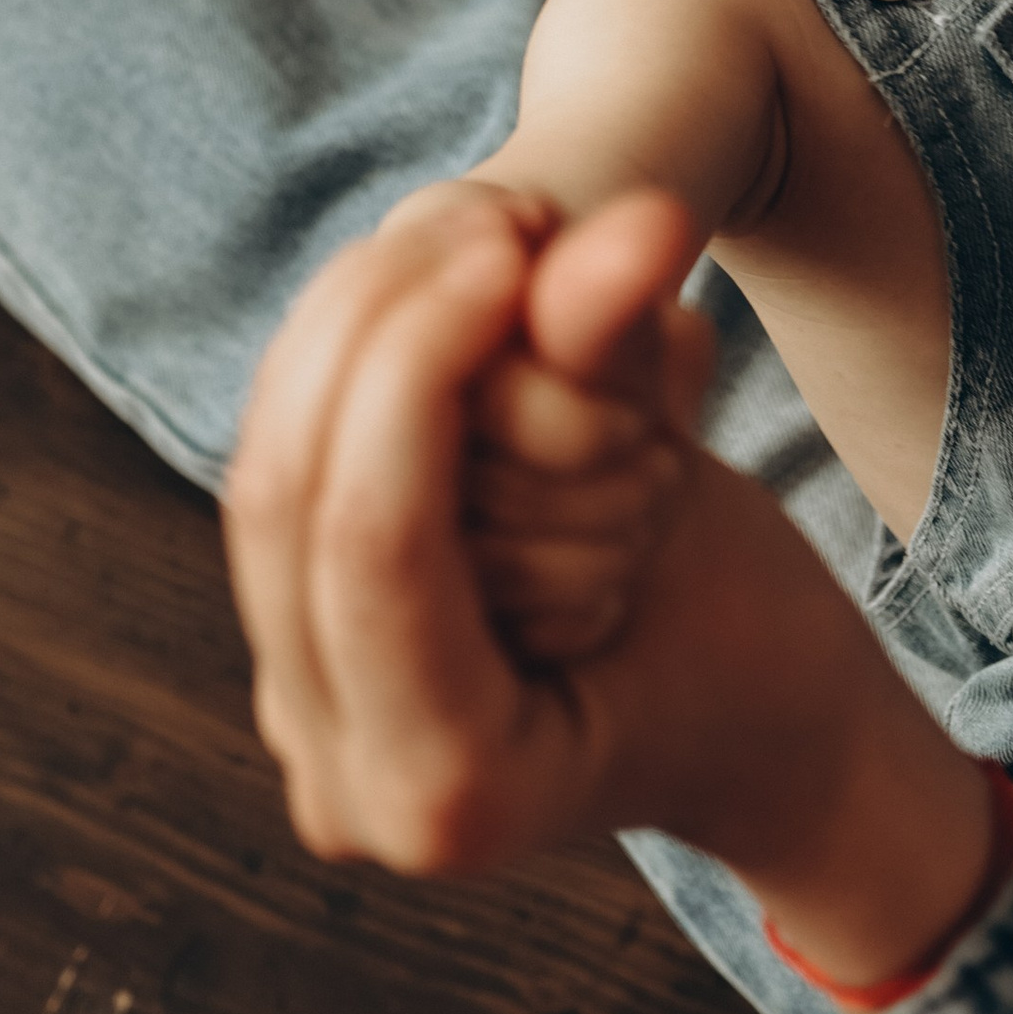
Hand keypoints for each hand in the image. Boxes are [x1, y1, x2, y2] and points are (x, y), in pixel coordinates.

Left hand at [224, 185, 997, 980]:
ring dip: (359, 326)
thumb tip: (636, 218)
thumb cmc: (744, 637)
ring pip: (268, 462)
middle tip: (501, 219)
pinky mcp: (295, 654)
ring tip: (491, 252)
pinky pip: (281, 466)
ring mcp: (304, 726)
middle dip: (380, 328)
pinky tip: (428, 292)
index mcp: (453, 795)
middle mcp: (346, 787)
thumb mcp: (694, 495)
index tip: (508, 237)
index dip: (423, 363)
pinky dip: (342, 360)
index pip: (377, 543)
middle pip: (290, 494)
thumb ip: (633, 359)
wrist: (731, 719)